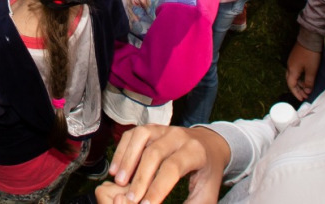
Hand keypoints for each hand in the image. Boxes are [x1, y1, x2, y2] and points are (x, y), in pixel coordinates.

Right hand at [98, 124, 228, 203]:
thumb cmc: (207, 173)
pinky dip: (122, 151)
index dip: (158, 187)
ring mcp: (163, 129)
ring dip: (127, 160)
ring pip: (141, 137)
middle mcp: (178, 135)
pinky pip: (132, 134)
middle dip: (140, 178)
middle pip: (154, 153)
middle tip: (130, 199)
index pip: (173, 168)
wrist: (209, 145)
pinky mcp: (151, 128)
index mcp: (195, 151)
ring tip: (118, 181)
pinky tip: (115, 169)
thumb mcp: (208, 192)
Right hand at [285, 42, 321, 100]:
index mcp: (292, 70)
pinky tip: (305, 78)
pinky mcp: (295, 58)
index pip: (291, 85)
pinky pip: (295, 71)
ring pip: (293, 76)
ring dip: (299, 83)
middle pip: (290, 81)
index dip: (296, 93)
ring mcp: (292, 61)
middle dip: (297, 89)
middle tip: (304, 95)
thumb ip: (309, 82)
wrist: (309, 39)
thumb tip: (307, 91)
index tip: (302, 99)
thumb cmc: (310, 55)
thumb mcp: (311, 70)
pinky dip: (300, 77)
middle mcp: (290, 66)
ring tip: (306, 88)